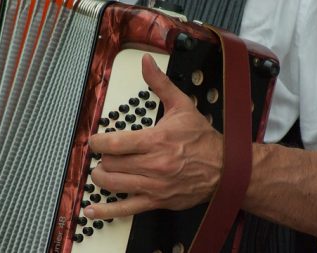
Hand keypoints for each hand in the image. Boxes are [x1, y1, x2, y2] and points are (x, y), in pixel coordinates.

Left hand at [84, 54, 222, 219]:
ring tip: (104, 169)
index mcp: (156, 140)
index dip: (97, 141)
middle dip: (103, 157)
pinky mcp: (156, 201)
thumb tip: (146, 63)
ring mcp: (153, 186)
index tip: (95, 140)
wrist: (224, 168)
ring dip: (102, 176)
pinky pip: (126, 209)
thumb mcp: (182, 106)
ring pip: (112, 184)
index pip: (113, 143)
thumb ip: (160, 83)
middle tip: (107, 153)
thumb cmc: (203, 139)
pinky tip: (92, 209)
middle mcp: (152, 165)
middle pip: (110, 163)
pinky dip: (106, 210)